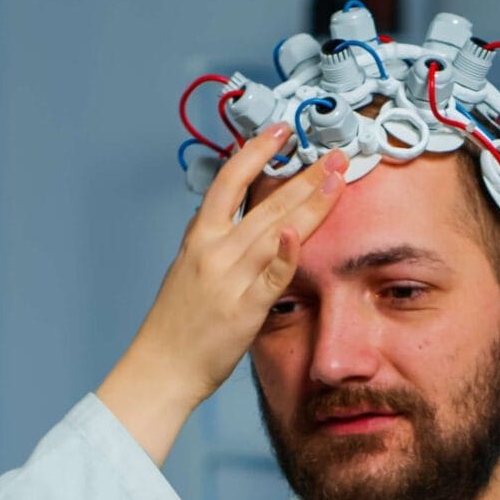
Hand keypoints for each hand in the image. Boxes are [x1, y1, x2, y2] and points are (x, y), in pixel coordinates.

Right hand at [97, 126, 346, 463]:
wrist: (161, 367)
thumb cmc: (176, 325)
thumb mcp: (187, 269)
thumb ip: (211, 243)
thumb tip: (232, 222)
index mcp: (199, 238)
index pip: (229, 181)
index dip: (256, 152)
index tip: (280, 132)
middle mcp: (214, 250)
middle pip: (265, 202)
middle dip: (305, 175)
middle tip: (336, 156)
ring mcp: (229, 278)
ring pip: (276, 229)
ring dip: (311, 201)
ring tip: (338, 179)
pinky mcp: (244, 308)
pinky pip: (271, 276)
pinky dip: (285, 253)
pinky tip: (300, 232)